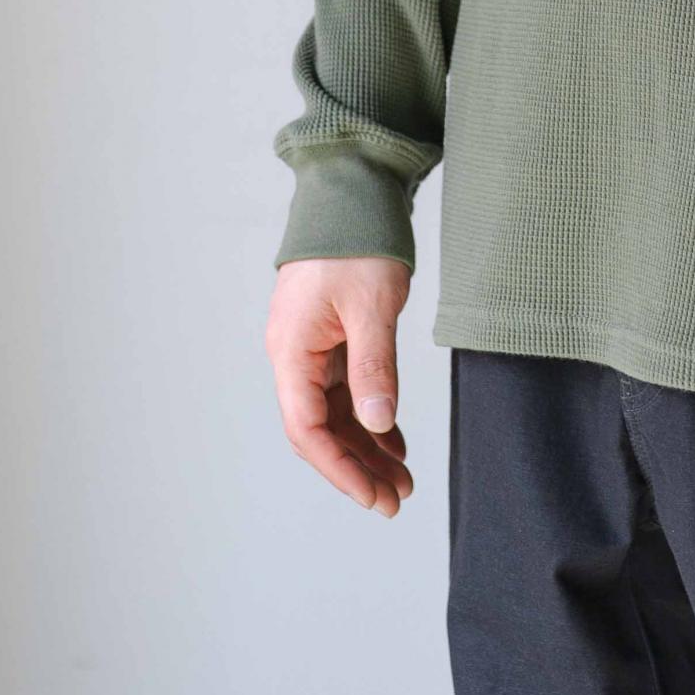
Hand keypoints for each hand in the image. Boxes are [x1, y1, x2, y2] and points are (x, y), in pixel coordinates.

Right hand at [264, 257, 414, 514]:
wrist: (352, 193)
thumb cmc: (356, 243)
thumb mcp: (372, 308)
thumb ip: (373, 367)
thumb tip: (377, 422)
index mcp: (292, 352)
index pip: (307, 428)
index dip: (340, 468)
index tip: (372, 496)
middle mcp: (295, 355)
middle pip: (320, 429)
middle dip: (356, 467)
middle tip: (396, 500)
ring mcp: (312, 348)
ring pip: (335, 413)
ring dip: (366, 447)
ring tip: (402, 480)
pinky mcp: (331, 338)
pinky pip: (346, 391)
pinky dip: (371, 417)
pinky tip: (394, 442)